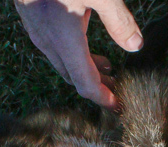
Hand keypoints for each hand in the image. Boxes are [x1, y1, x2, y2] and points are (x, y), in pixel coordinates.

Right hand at [14, 0, 142, 108]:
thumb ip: (118, 20)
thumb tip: (135, 45)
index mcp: (64, 40)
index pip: (85, 85)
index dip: (104, 99)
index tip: (119, 106)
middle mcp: (48, 41)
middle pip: (74, 77)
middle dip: (98, 87)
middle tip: (118, 88)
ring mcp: (37, 31)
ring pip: (63, 62)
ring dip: (85, 69)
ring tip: (108, 68)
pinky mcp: (32, 19)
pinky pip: (53, 47)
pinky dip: (72, 54)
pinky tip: (84, 44)